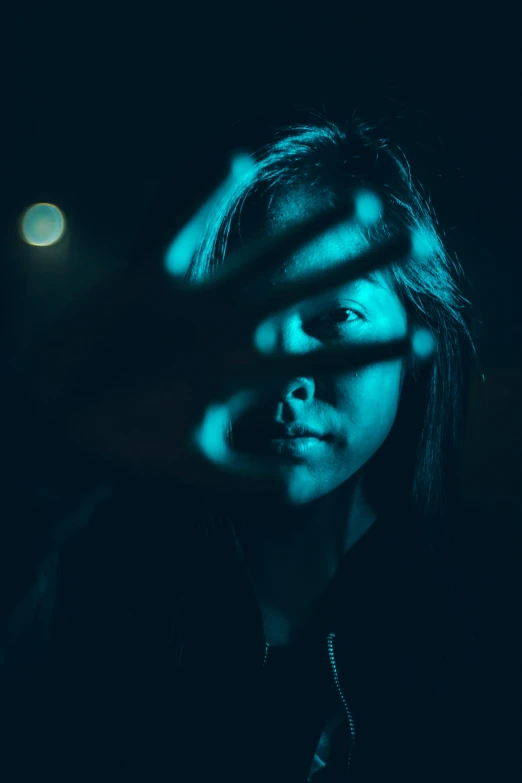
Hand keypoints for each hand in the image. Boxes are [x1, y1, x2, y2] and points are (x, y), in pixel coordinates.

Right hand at [26, 146, 433, 500]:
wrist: (73, 424)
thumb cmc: (135, 444)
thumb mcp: (202, 469)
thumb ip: (252, 478)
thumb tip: (305, 490)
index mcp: (244, 368)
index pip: (318, 355)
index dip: (369, 347)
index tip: (423, 339)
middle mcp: (229, 328)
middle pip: (308, 290)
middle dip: (361, 264)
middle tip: (419, 238)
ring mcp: (195, 302)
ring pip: (262, 255)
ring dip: (310, 228)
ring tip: (359, 199)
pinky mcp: (151, 281)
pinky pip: (183, 230)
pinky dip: (208, 198)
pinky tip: (241, 159)